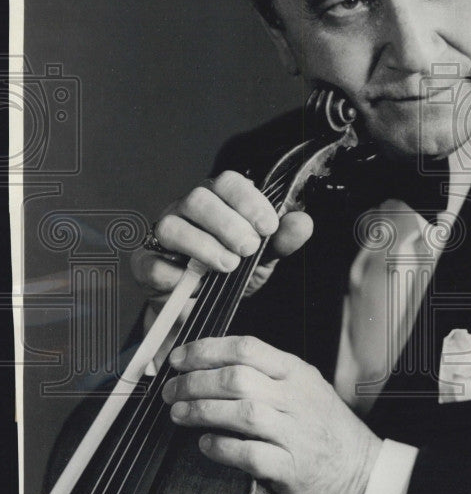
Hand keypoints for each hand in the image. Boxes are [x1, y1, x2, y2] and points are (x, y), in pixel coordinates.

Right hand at [131, 170, 313, 303]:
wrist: (203, 311)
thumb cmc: (231, 274)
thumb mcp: (264, 258)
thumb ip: (282, 240)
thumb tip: (303, 222)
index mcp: (218, 201)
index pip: (228, 182)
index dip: (248, 201)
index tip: (268, 226)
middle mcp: (186, 211)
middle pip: (198, 199)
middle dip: (228, 224)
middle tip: (249, 248)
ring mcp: (162, 235)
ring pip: (171, 226)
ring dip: (203, 246)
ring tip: (227, 265)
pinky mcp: (144, 264)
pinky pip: (150, 261)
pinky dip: (174, 273)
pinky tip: (195, 283)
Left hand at [163, 335, 382, 493]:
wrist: (359, 468)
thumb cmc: (323, 426)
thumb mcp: (303, 385)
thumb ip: (265, 373)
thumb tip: (210, 364)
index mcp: (296, 372)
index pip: (247, 348)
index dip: (206, 350)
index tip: (179, 358)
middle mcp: (296, 398)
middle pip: (237, 379)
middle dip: (194, 382)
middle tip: (171, 390)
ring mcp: (295, 432)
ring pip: (241, 412)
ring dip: (201, 411)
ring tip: (178, 414)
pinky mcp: (291, 466)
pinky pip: (249, 454)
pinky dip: (221, 448)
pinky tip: (205, 444)